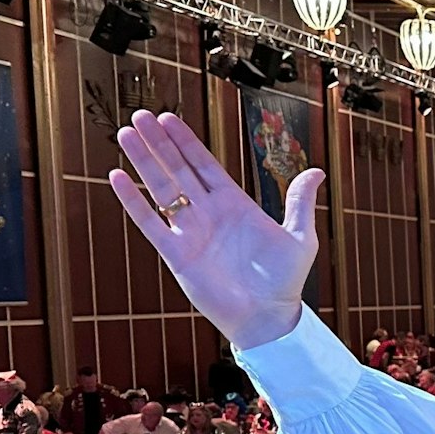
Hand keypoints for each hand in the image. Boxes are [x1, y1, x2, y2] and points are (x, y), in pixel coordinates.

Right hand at [110, 110, 324, 348]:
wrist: (267, 318)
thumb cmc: (285, 281)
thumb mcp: (299, 238)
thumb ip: (300, 203)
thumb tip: (317, 172)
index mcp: (235, 205)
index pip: (205, 165)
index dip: (186, 142)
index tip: (169, 118)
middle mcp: (209, 214)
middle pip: (178, 170)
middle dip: (159, 143)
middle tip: (140, 115)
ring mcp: (190, 232)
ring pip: (160, 189)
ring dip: (143, 162)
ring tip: (126, 134)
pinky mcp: (176, 254)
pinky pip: (149, 223)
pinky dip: (133, 201)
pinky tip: (117, 177)